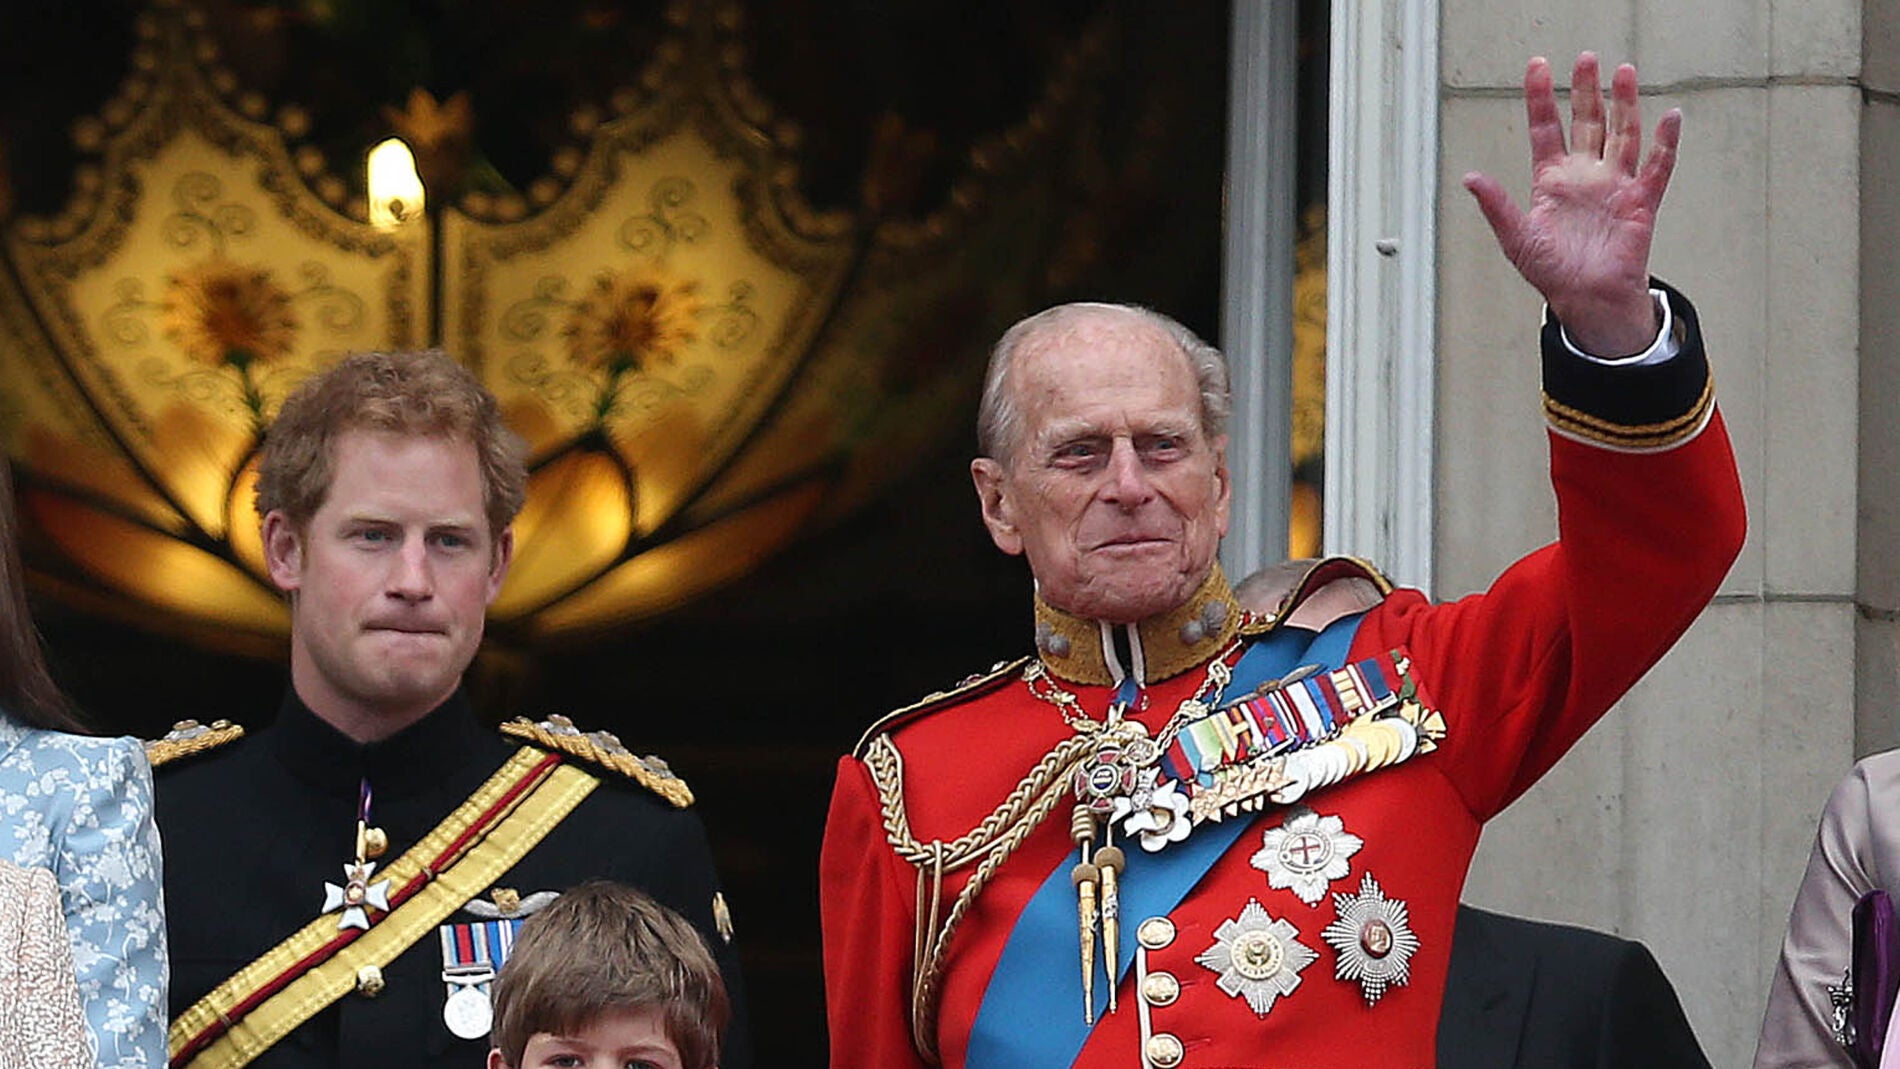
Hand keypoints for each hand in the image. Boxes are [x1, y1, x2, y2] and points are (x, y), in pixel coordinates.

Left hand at [1463, 53, 1680, 356]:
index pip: (1545, 127)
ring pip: (1622, 134)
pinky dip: (1664, 144)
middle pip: (1587, 122)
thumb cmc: (1552, 271)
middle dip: (1586, 91)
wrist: (1585, 299)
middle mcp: (1584, 176)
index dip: (1540, 97)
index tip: (1538, 66)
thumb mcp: (1516, 237)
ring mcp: (1614, 185)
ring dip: (1624, 105)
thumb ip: (1497, 205)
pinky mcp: (1640, 202)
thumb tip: (1470, 178)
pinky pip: (1656, 168)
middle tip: (1587, 60)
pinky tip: (1668, 118)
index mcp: (1552, 180)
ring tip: (1623, 73)